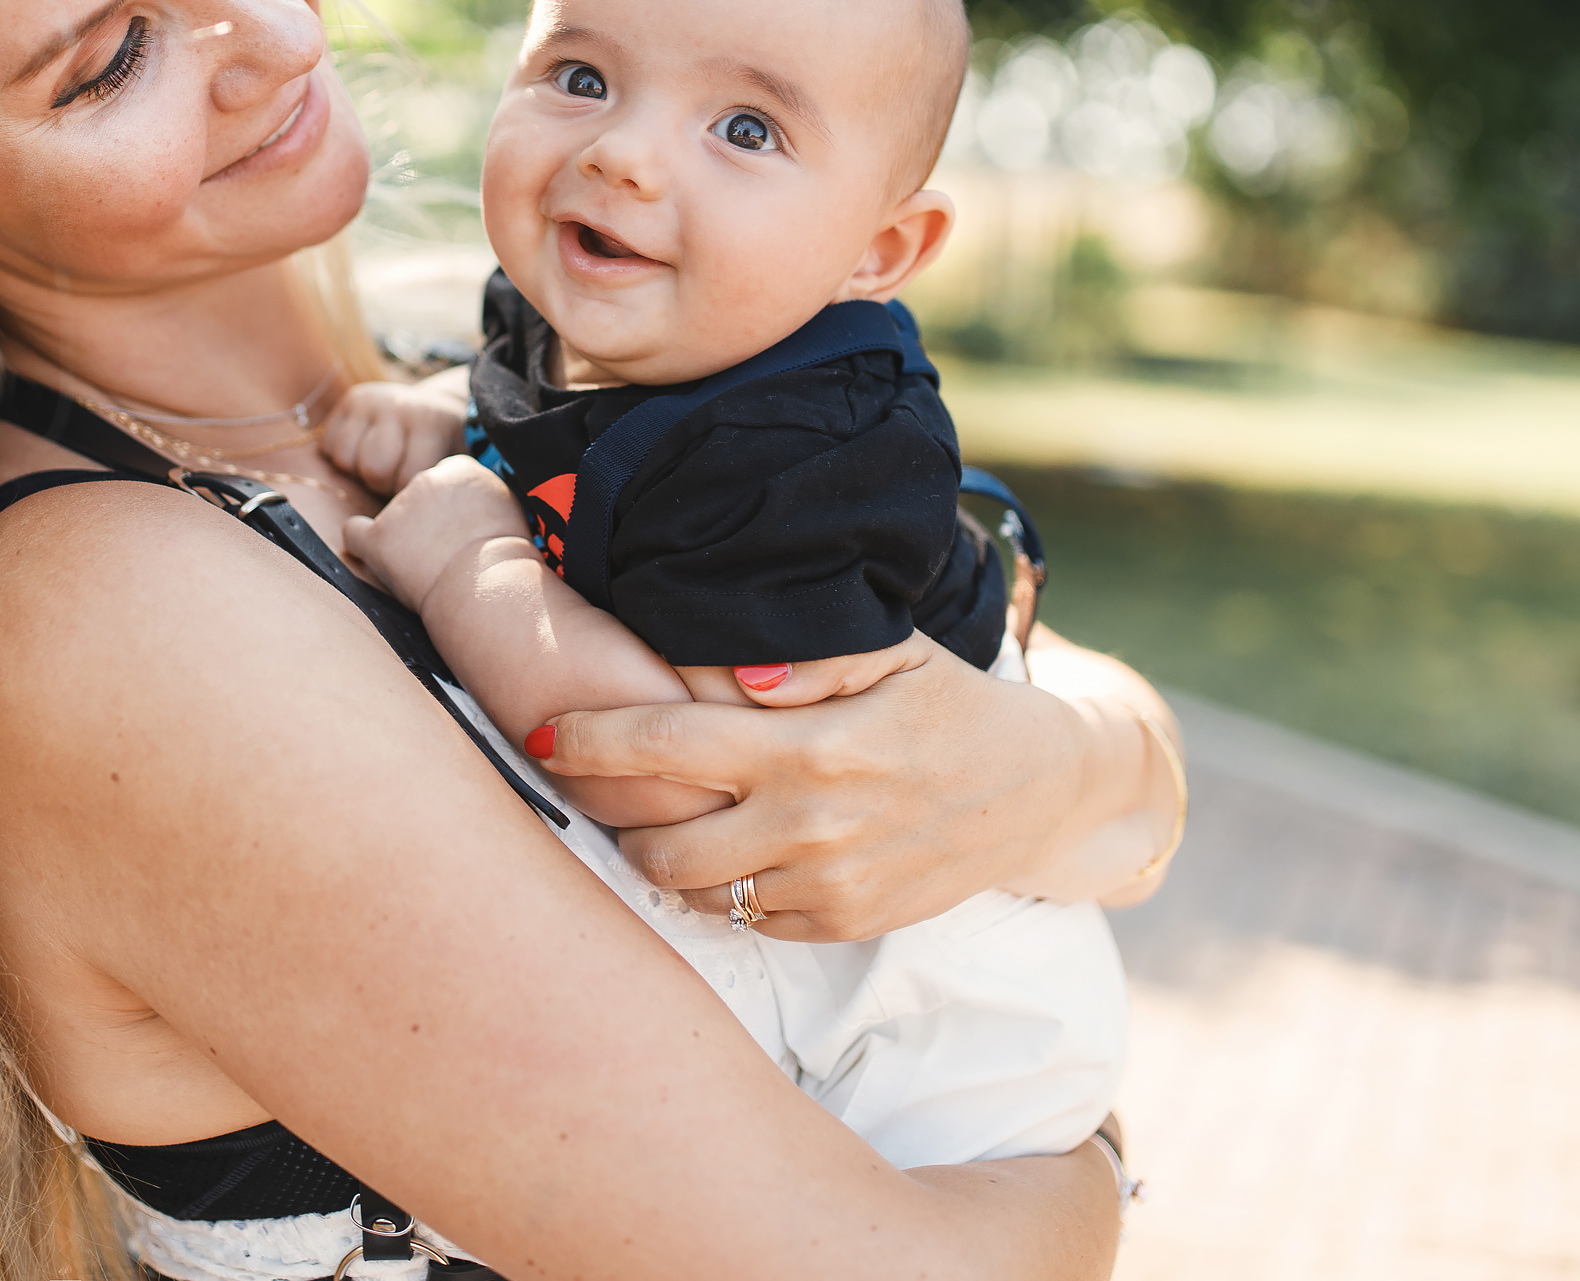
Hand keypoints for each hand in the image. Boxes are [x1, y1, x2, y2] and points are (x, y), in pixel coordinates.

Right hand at [320, 377, 468, 495]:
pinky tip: (361, 453)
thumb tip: (413, 521)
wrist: (435, 408)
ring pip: (344, 457)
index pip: (406, 477)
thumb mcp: (452, 464)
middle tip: (392, 480)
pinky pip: (328, 445)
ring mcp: (372, 401)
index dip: (406, 494)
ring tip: (378, 467)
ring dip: (357, 471)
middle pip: (373, 468)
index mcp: (429, 424)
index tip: (413, 491)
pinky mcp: (351, 400)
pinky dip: (341, 457)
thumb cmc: (443, 450)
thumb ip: (435, 487)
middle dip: (380, 484)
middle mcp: (398, 407)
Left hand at [341, 455, 531, 610]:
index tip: (459, 525)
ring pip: (393, 517)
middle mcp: (426, 479)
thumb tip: (472, 505)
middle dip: (427, 518)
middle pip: (417, 494)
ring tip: (429, 566)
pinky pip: (354, 532)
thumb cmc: (505, 559)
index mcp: (460, 469)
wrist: (487, 586)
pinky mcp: (379, 538)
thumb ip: (482, 497)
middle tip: (446, 549)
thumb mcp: (508, 510)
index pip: (445, 476)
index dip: (450, 502)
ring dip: (404, 536)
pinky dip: (359, 542)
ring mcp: (399, 508)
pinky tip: (369, 554)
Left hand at [532, 634, 1090, 941]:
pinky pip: (749, 921)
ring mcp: (830, 886)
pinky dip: (724, 890)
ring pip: (695, 893)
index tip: (539, 732)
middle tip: (601, 788)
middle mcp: (813, 824)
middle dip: (614, 817)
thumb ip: (809, 655)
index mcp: (812, 746)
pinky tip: (731, 850)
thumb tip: (732, 670)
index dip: (588, 739)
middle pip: (659, 842)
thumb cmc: (948, 703)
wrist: (1040, 791)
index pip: (666, 741)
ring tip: (661, 820)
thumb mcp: (894, 652)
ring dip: (662, 860)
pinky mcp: (845, 927)